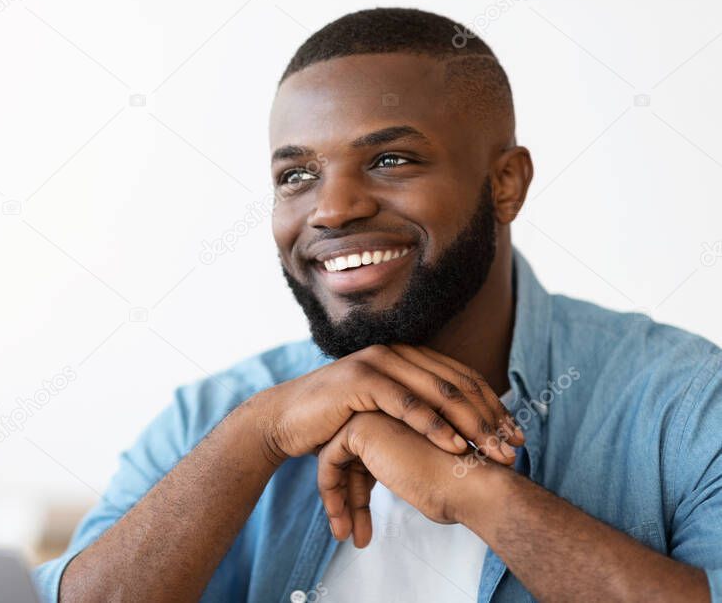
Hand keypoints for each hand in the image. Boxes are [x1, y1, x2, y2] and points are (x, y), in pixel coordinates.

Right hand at [249, 344, 522, 466]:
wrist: (286, 420)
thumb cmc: (336, 420)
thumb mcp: (383, 411)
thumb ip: (415, 409)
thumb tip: (459, 427)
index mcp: (407, 357)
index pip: (463, 378)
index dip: (494, 407)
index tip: (516, 436)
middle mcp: (396, 353)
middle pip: (458, 384)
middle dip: (490, 418)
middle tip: (513, 448)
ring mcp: (377, 362)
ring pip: (438, 392)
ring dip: (471, 424)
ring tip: (492, 451)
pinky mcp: (360, 380)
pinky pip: (406, 403)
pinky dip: (434, 425)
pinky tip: (454, 446)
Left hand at [316, 410, 509, 546]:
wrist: (471, 482)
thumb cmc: (458, 487)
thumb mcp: (420, 476)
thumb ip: (399, 472)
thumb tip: (372, 490)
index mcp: (397, 421)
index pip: (364, 456)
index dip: (359, 491)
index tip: (357, 525)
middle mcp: (381, 412)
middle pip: (347, 457)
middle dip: (345, 497)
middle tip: (344, 531)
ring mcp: (370, 414)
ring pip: (335, 459)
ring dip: (336, 500)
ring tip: (343, 535)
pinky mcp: (359, 428)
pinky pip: (328, 462)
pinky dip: (331, 494)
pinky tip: (342, 526)